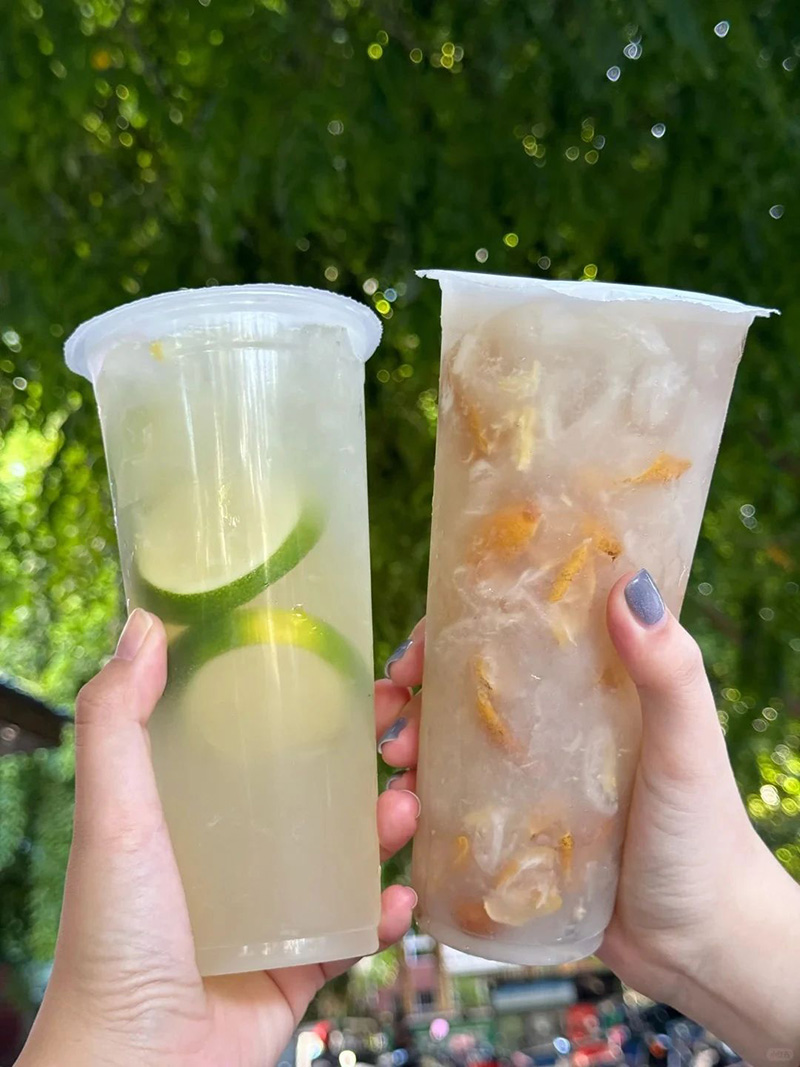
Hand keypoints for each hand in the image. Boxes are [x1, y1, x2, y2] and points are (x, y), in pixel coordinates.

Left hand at [18, 610, 418, 1066]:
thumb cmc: (113, 944)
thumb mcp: (113, 816)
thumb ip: (118, 721)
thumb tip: (142, 624)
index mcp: (192, 810)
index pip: (263, 736)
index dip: (314, 700)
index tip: (357, 670)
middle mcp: (235, 853)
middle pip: (318, 786)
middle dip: (370, 755)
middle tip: (404, 731)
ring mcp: (272, 908)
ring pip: (349, 850)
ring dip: (388, 823)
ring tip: (408, 804)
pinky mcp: (301, 965)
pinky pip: (357, 927)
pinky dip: (385, 910)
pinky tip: (399, 896)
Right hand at [386, 577, 799, 1066]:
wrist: (699, 942)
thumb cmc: (703, 835)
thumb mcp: (685, 745)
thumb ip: (667, 670)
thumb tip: (629, 584)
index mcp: (588, 685)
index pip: (508, 635)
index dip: (451, 633)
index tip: (416, 650)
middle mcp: (552, 724)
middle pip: (463, 689)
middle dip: (414, 694)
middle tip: (391, 714)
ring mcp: (531, 779)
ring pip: (449, 746)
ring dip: (408, 745)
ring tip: (395, 767)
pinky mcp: (517, 833)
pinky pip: (455, 806)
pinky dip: (422, 800)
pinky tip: (404, 809)